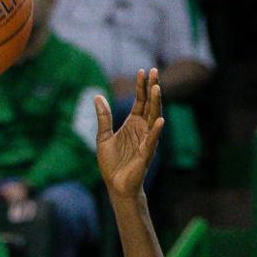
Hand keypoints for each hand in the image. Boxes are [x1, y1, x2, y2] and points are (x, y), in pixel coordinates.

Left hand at [96, 68, 163, 199]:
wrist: (115, 185)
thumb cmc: (111, 163)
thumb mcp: (103, 137)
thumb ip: (103, 117)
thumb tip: (97, 96)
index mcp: (133, 123)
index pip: (140, 100)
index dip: (141, 86)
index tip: (142, 71)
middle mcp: (142, 129)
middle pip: (149, 105)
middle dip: (152, 88)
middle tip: (154, 71)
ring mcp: (146, 140)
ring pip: (153, 118)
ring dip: (156, 104)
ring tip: (157, 89)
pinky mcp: (146, 154)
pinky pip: (152, 140)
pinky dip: (155, 131)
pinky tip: (159, 120)